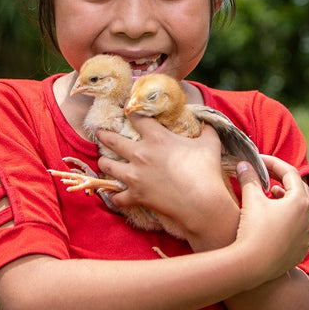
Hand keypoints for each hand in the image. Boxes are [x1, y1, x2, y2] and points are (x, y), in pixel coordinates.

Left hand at [97, 114, 238, 237]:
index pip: (137, 117)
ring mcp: (135, 175)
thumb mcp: (210, 143)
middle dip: (103, 134)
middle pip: (112, 140)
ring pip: (108, 165)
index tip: (125, 107)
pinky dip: (114, 196)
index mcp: (157, 137)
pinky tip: (113, 194)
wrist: (201, 202)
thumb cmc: (206, 170)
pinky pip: (117, 196)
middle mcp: (140, 154)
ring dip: (104, 162)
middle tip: (98, 131)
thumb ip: (207, 129)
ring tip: (103, 161)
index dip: (129, 110)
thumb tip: (207, 120)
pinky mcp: (136, 195)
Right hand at [233, 154, 308, 284]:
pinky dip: (287, 220)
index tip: (259, 159)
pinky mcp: (301, 250)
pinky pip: (298, 229)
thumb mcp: (251, 199)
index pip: (290, 173)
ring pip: (300, 211)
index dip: (273, 163)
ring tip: (271, 195)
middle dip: (282, 180)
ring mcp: (306, 236)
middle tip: (267, 174)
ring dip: (286, 200)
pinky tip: (273, 221)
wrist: (252, 266)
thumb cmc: (253, 230)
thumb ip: (249, 178)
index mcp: (300, 201)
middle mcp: (308, 218)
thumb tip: (243, 164)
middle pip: (299, 190)